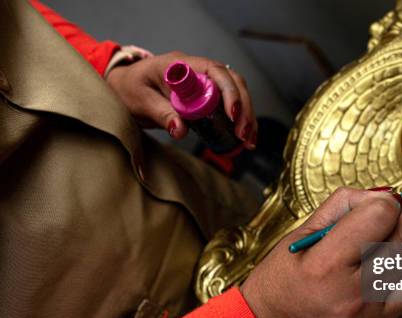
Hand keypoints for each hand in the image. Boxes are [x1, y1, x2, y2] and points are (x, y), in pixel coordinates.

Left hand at [106, 51, 256, 148]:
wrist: (124, 87)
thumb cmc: (129, 89)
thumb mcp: (140, 101)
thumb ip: (161, 114)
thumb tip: (181, 130)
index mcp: (182, 64)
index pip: (215, 71)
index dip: (228, 91)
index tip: (232, 115)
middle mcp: (198, 70)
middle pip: (233, 82)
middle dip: (244, 108)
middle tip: (243, 134)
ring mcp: (204, 82)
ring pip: (236, 93)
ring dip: (246, 116)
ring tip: (248, 140)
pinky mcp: (206, 96)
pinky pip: (229, 104)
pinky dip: (239, 121)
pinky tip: (243, 138)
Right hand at [241, 187, 401, 317]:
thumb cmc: (283, 274)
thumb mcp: (302, 231)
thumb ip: (344, 205)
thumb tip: (383, 195)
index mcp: (327, 264)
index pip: (379, 216)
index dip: (384, 201)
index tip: (378, 202)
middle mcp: (354, 292)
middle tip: (399, 208)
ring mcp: (372, 314)